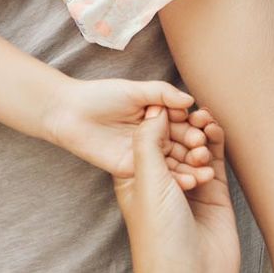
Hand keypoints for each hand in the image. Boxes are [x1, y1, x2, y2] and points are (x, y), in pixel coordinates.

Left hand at [41, 78, 217, 189]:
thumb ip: (161, 94)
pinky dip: (175, 180)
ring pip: (172, 162)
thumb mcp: (134, 91)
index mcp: (156, 118)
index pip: (182, 124)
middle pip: (180, 144)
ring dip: (190, 167)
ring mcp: (144, 155)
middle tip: (201, 148)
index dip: (194, 126)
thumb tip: (188, 100)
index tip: (204, 125)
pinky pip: (156, 175)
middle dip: (194, 147)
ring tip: (203, 167)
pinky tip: (189, 181)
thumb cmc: (99, 96)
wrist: (68, 112)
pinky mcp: (130, 169)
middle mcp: (154, 138)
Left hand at [113, 108, 239, 272]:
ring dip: (200, 134)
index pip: (146, 137)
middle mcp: (163, 182)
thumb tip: (155, 110)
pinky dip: (218, 146)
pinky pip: (217, 164)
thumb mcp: (148, 184)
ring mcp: (191, 189)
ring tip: (203, 122)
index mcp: (135, 178)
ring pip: (197, 149)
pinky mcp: (216, 199)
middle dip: (182, 124)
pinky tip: (217, 131)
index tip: (165, 99)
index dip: (156, 118)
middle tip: (189, 112)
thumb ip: (150, 144)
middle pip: (174, 140)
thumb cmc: (159, 239)